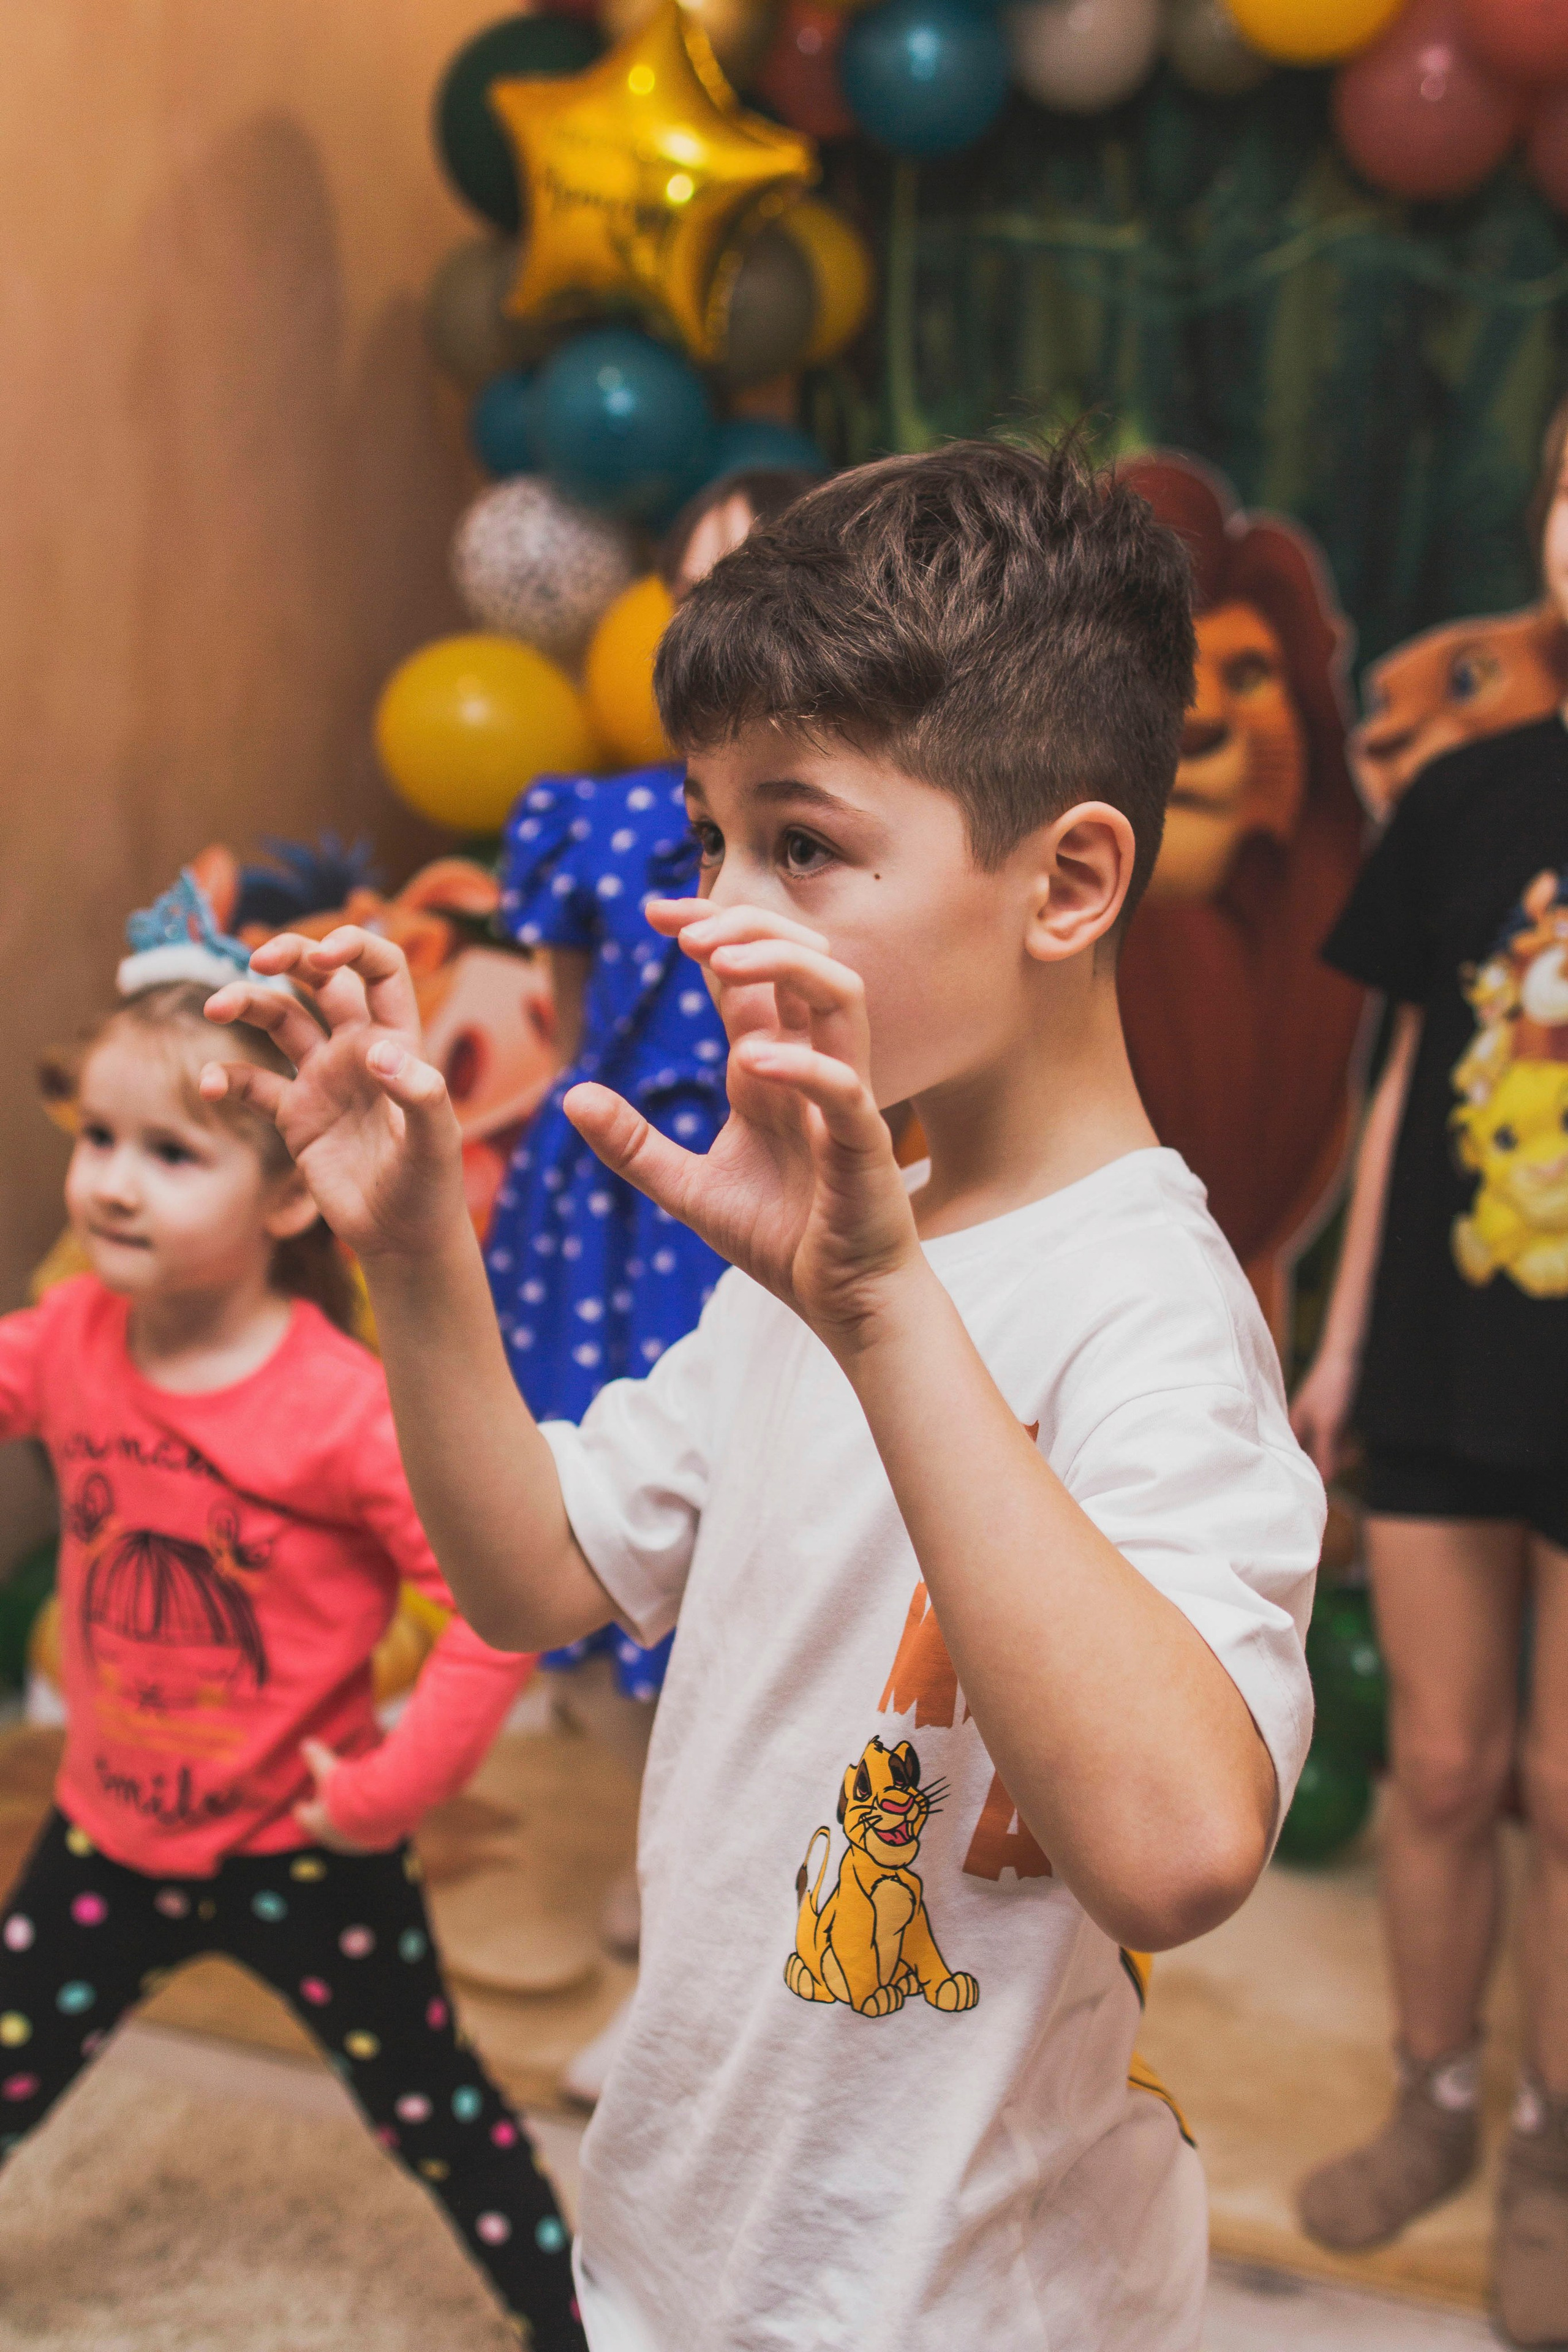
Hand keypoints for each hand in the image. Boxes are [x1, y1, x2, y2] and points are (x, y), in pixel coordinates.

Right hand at [200, 928, 464, 1260]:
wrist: (403, 1240)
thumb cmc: (430, 1188)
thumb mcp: (434, 1142)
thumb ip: (419, 1095)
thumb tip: (382, 1053)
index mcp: (396, 1041)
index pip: (380, 970)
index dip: (354, 946)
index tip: (324, 954)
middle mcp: (356, 1051)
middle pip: (320, 982)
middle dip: (290, 957)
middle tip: (257, 958)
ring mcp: (322, 1080)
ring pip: (279, 1020)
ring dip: (246, 1004)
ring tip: (214, 1010)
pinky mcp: (295, 1116)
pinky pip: (252, 1083)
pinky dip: (226, 1077)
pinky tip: (208, 1086)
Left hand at [293, 1737, 373, 1853]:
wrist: (380, 1810)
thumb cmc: (347, 1791)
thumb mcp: (330, 1771)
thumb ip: (317, 1758)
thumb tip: (305, 1743)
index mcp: (315, 1822)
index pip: (303, 1816)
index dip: (302, 1808)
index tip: (300, 1803)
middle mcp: (331, 1837)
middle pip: (323, 1827)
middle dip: (324, 1817)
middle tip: (326, 1806)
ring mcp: (353, 1843)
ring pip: (345, 1833)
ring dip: (346, 1823)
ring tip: (351, 1810)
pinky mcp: (373, 1843)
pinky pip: (367, 1835)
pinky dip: (366, 1827)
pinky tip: (372, 1817)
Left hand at [564, 900, 924, 1353]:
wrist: (843, 1303)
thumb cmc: (783, 1238)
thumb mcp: (686, 1188)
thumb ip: (632, 1144)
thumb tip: (569, 1097)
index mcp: (772, 1067)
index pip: (749, 974)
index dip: (709, 931)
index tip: (653, 913)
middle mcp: (812, 1065)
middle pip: (803, 959)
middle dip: (748, 929)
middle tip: (686, 931)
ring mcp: (843, 1097)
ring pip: (842, 994)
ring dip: (786, 964)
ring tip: (723, 962)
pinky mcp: (863, 1143)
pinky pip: (844, 1085)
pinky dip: (804, 1066)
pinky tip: (753, 1062)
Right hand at [1289, 1348, 1357, 1482]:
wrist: (1343, 1360)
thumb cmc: (1331, 1390)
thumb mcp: (1329, 1425)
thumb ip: (1324, 1453)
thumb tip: (1323, 1480)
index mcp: (1293, 1428)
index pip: (1297, 1460)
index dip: (1310, 1472)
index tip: (1323, 1484)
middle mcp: (1301, 1427)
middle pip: (1312, 1456)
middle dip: (1330, 1462)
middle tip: (1348, 1460)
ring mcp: (1315, 1422)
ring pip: (1326, 1449)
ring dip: (1340, 1454)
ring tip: (1355, 1452)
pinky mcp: (1328, 1419)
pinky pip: (1334, 1440)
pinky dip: (1344, 1444)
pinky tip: (1354, 1444)